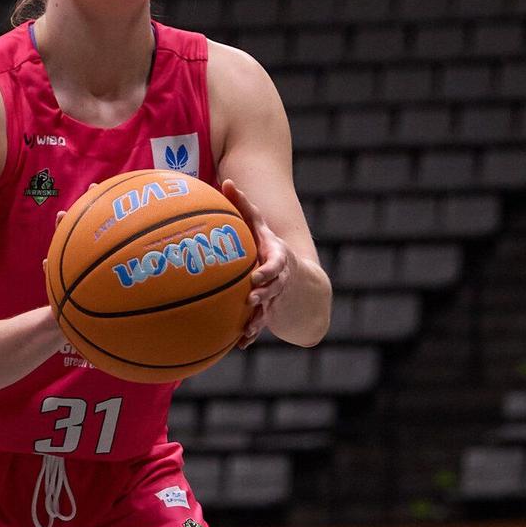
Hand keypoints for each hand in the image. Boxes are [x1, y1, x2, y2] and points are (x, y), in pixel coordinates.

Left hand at [222, 177, 293, 345]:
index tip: (257, 275)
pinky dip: (251, 334)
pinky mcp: (269, 312)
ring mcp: (275, 297)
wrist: (300, 280)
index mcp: (277, 258)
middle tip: (252, 298)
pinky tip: (239, 344)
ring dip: (258, 319)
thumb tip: (226, 182)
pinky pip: (260, 324)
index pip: (277, 263)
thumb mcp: (262, 228)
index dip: (269, 270)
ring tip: (247, 329)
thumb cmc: (270, 247)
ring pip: (268, 309)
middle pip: (275, 288)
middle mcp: (279, 278)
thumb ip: (245, 207)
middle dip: (265, 293)